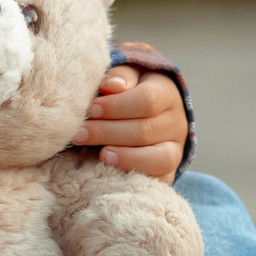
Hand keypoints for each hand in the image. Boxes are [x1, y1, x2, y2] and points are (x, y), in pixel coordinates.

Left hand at [71, 65, 185, 181]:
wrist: (143, 114)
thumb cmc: (128, 91)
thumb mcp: (126, 76)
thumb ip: (120, 77)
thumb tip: (110, 86)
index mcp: (166, 93)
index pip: (146, 100)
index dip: (116, 106)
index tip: (91, 110)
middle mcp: (176, 122)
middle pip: (145, 130)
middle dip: (108, 133)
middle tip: (79, 134)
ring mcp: (175, 149)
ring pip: (158, 158)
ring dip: (125, 157)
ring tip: (101, 155)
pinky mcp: (168, 171)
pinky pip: (159, 179)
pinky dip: (136, 174)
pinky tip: (112, 169)